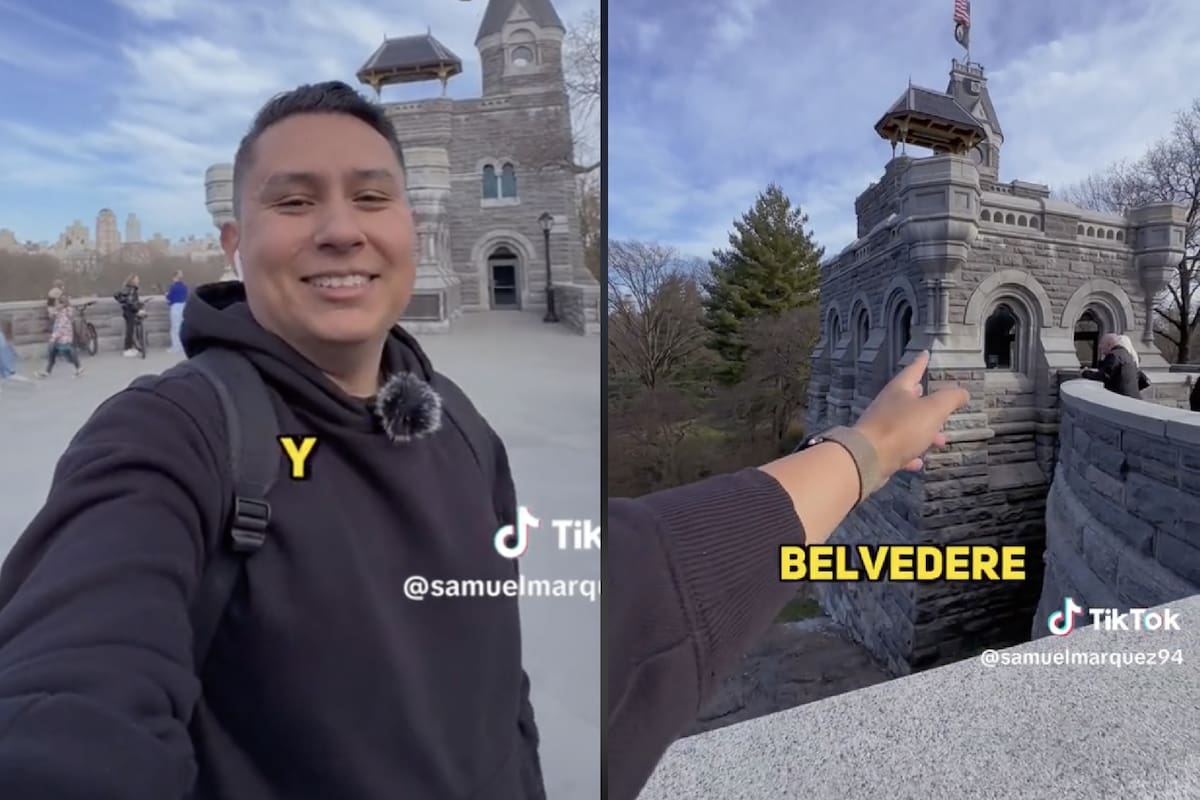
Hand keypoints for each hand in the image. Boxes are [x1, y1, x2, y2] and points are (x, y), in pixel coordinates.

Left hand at [851, 350, 968, 476]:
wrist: (867, 458)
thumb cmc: (901, 427)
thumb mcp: (933, 410)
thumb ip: (950, 399)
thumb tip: (962, 392)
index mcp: (898, 391)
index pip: (912, 372)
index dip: (920, 363)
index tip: (925, 354)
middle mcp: (887, 407)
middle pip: (909, 401)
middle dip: (926, 403)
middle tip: (939, 404)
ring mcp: (880, 429)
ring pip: (907, 427)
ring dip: (924, 432)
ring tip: (941, 440)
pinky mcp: (878, 451)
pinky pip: (898, 450)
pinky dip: (910, 454)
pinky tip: (918, 462)